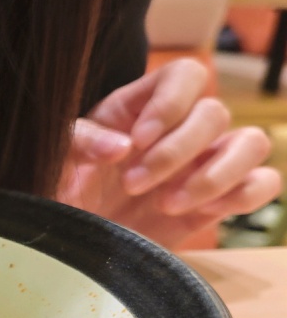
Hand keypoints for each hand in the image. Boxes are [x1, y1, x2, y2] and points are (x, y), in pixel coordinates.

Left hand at [58, 58, 281, 248]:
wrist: (69, 242)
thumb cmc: (60, 191)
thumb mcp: (56, 159)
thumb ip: (79, 141)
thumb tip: (120, 146)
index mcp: (140, 106)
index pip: (185, 75)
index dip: (170, 103)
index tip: (136, 141)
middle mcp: (179, 129)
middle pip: (216, 113)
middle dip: (176, 153)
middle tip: (132, 185)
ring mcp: (203, 163)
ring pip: (252, 143)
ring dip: (214, 175)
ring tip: (167, 205)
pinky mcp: (217, 201)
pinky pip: (262, 184)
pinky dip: (241, 195)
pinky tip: (198, 212)